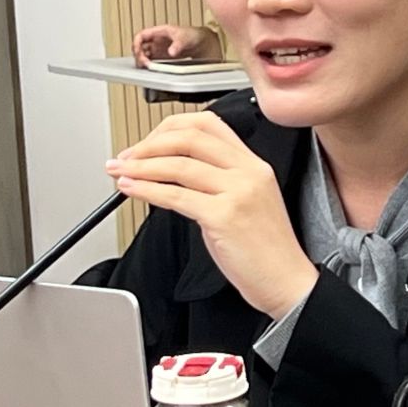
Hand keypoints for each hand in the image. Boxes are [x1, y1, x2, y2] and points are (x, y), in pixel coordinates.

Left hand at [107, 112, 315, 319]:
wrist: (286, 282)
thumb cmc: (265, 250)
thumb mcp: (245, 202)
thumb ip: (216, 182)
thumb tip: (169, 173)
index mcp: (253, 164)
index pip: (208, 124)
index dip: (170, 127)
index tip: (147, 142)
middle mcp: (248, 171)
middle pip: (189, 137)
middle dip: (148, 144)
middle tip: (126, 157)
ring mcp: (238, 192)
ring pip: (178, 164)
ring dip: (140, 166)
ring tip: (120, 172)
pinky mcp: (224, 216)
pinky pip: (175, 196)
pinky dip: (147, 190)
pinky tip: (133, 190)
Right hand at [132, 23, 221, 67]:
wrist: (202, 42)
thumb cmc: (193, 35)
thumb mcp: (185, 38)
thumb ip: (178, 45)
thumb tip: (171, 52)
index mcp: (159, 31)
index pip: (141, 36)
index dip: (136, 44)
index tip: (138, 52)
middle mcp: (157, 40)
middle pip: (140, 47)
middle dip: (139, 55)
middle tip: (145, 64)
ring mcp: (159, 49)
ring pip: (144, 55)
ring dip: (143, 62)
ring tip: (148, 68)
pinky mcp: (163, 57)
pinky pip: (151, 61)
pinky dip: (149, 65)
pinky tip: (152, 69)